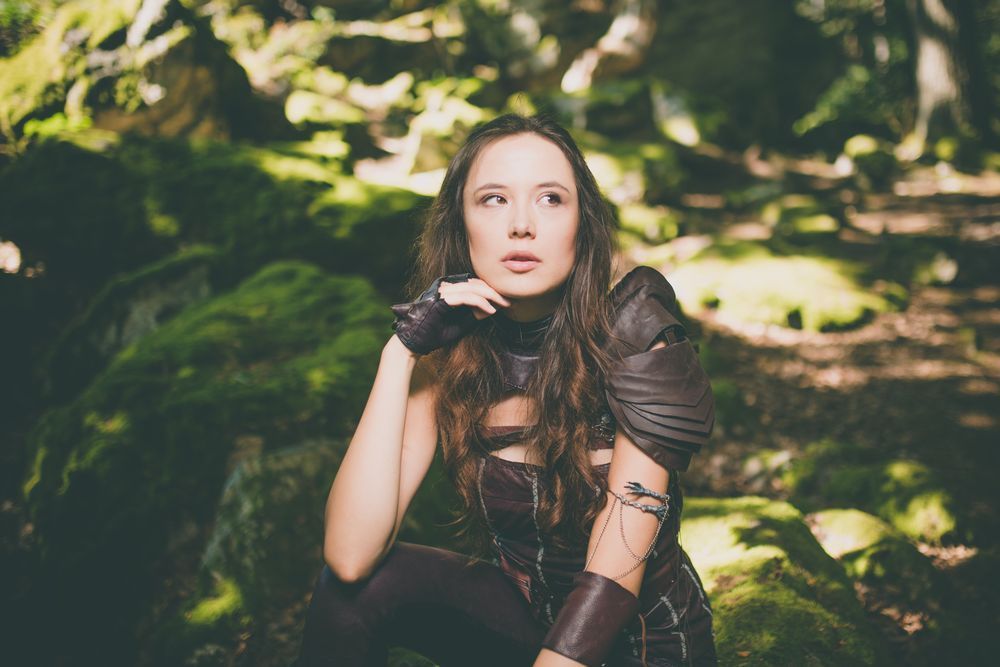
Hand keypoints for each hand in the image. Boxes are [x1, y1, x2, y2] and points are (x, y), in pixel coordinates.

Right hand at [390, 273, 509, 354]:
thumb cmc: (434, 335)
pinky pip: (465, 297)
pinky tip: (490, 310)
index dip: (491, 291)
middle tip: (508, 302)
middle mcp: (444, 286)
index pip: (474, 284)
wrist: (414, 344)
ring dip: (490, 297)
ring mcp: (441, 291)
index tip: (505, 302)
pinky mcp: (440, 300)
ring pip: (472, 288)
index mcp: (448, 289)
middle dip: (494, 292)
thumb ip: (474, 315)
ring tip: (502, 305)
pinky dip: (480, 303)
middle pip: (475, 283)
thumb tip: (492, 308)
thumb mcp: (461, 324)